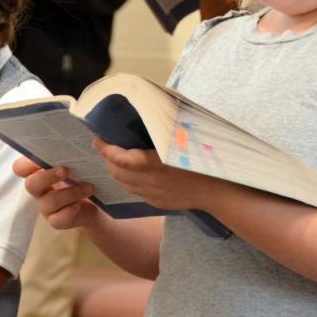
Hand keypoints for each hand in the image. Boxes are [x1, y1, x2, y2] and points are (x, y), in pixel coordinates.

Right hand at [12, 157, 100, 229]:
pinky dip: (70, 210)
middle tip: (65, 170)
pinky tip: (79, 204)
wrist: (95, 203)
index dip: (25, 164)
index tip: (41, 158)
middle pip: (31, 184)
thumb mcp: (75, 165)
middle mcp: (39, 190)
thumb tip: (83, 142)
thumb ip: (70, 155)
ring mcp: (45, 207)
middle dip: (47, 177)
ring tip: (88, 187)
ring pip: (50, 201)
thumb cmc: (80, 178)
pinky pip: (58, 218)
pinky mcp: (56, 221)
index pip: (20, 168)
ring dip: (70, 193)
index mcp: (39, 172)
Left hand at [93, 139, 221, 211]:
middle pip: (117, 173)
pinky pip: (136, 191)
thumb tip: (151, 114)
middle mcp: (152, 181)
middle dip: (108, 159)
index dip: (106, 150)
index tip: (97, 140)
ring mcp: (153, 194)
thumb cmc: (205, 160)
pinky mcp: (157, 202)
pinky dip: (129, 181)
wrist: (219, 192)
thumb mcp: (186, 142)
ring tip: (117, 158)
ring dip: (117, 171)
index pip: (122, 159)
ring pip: (124, 184)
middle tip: (107, 146)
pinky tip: (135, 172)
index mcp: (158, 164)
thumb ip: (165, 132)